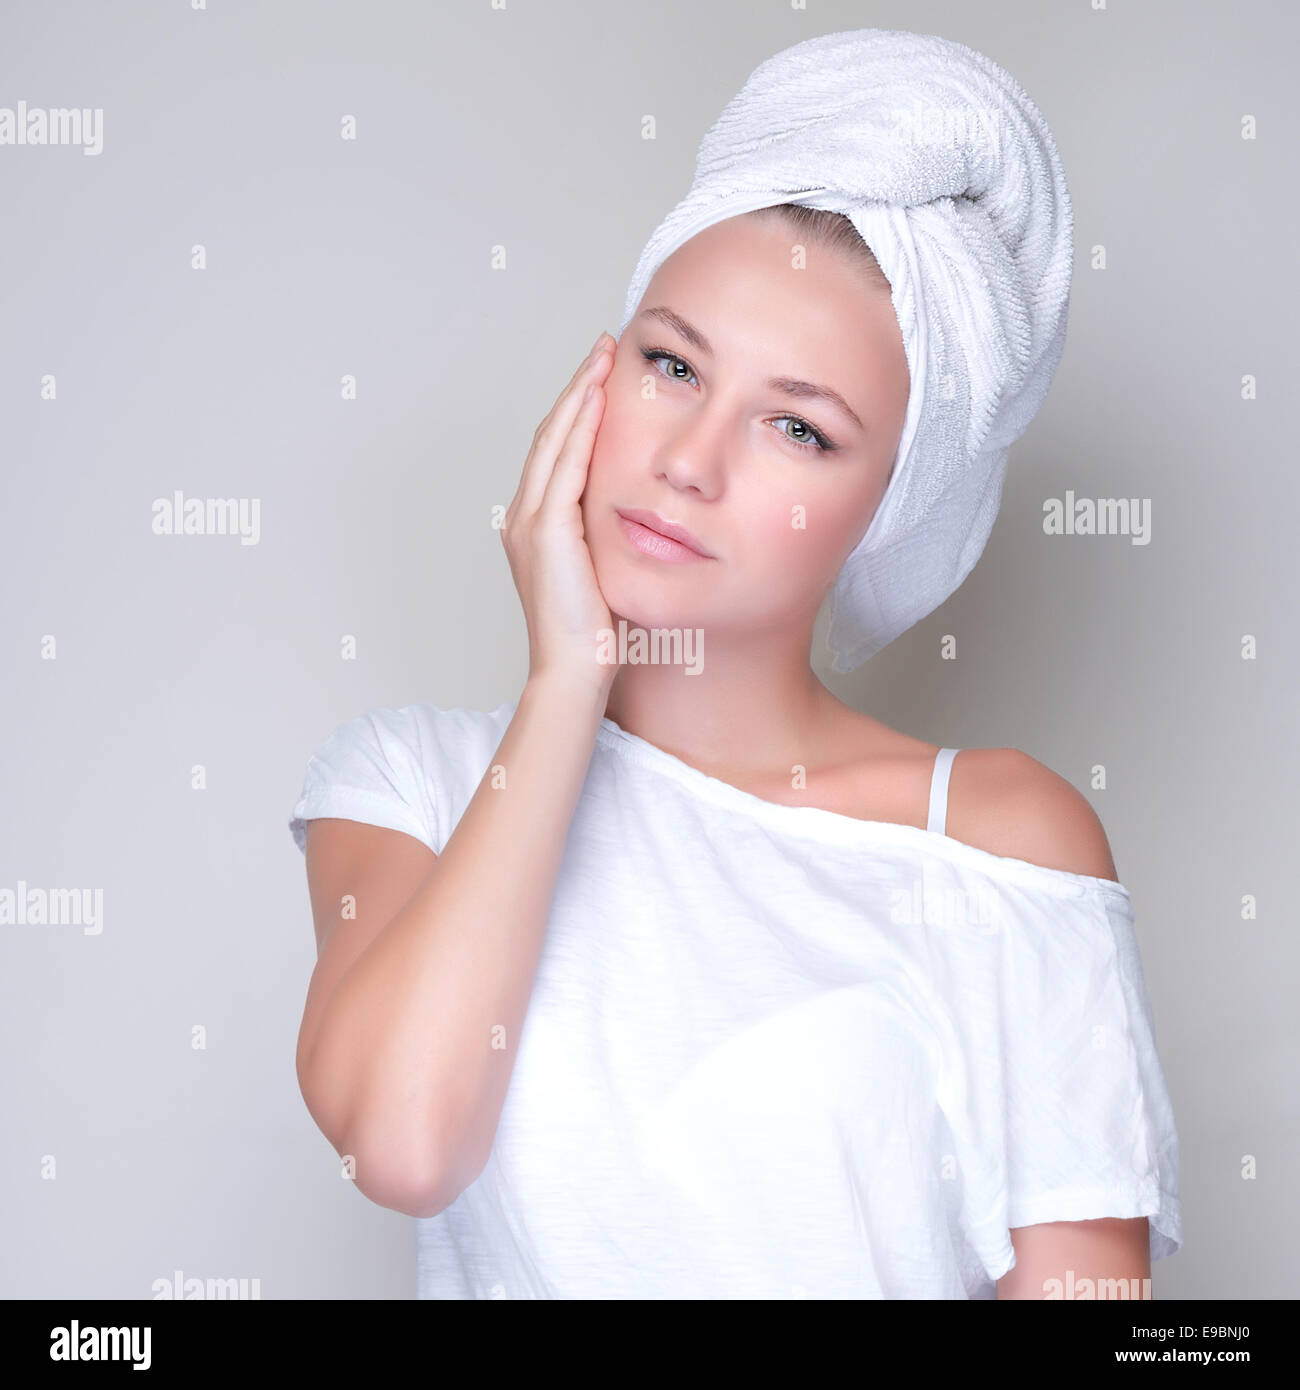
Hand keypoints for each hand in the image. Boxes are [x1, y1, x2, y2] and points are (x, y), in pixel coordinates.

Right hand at [501, 332, 616, 697]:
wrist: (574, 672)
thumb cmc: (594, 637)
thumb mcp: (604, 572)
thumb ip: (610, 538)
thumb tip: (643, 517)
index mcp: (535, 527)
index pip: (556, 454)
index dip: (576, 411)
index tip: (601, 378)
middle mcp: (523, 517)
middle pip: (550, 435)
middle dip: (577, 388)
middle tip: (601, 348)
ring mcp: (530, 523)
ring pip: (554, 440)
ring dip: (579, 394)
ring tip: (601, 356)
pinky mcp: (547, 532)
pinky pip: (565, 466)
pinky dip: (580, 428)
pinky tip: (598, 398)